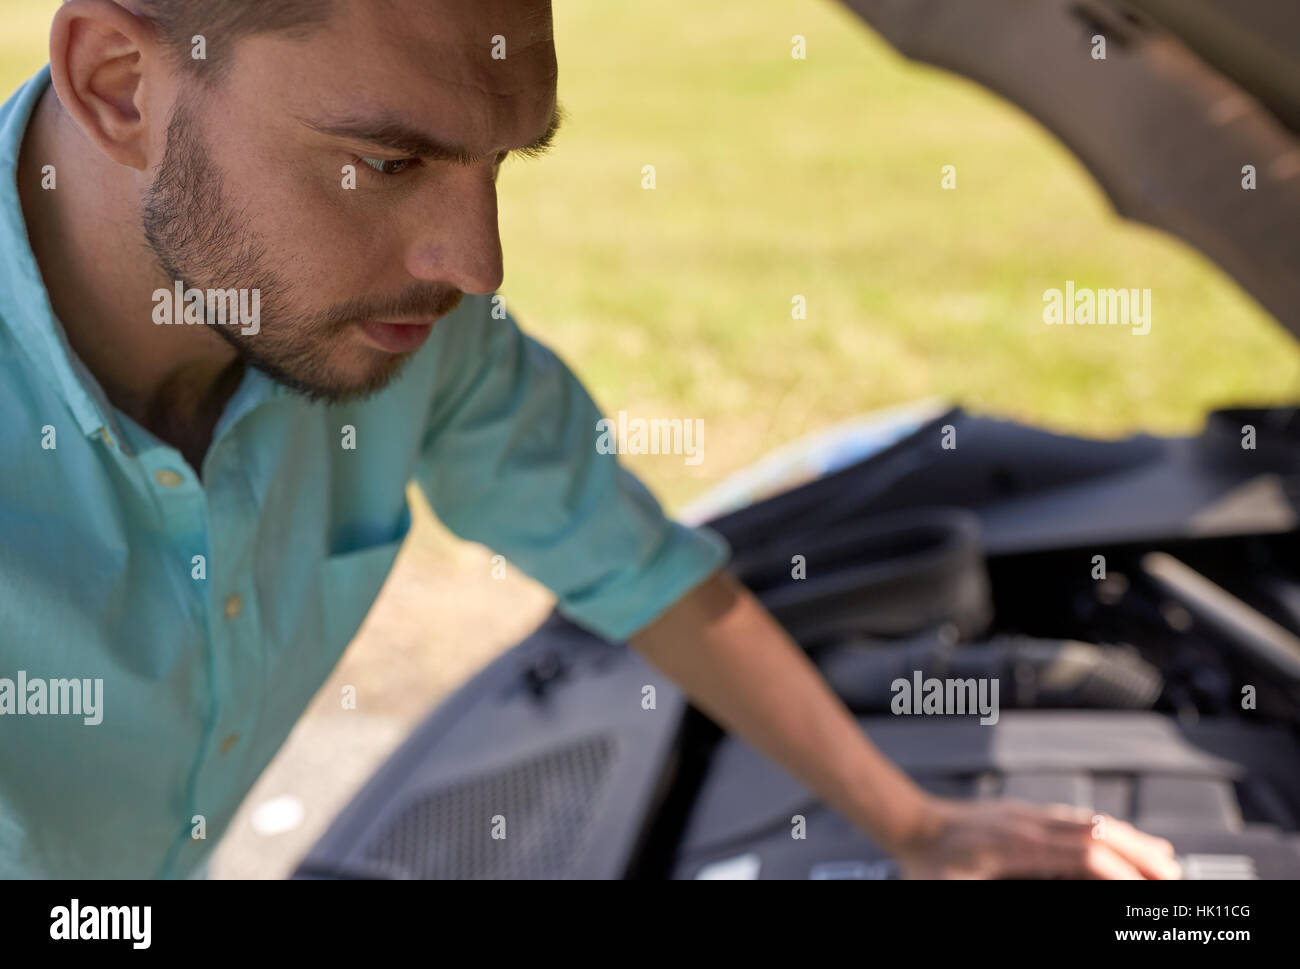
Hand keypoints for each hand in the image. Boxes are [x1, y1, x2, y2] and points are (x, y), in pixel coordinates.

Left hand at [893, 797, 1182, 879]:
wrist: (910, 823)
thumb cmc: (928, 866)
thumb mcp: (958, 893)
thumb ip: (1000, 892)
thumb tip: (1045, 882)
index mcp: (1015, 845)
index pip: (1083, 853)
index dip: (1119, 870)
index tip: (1144, 889)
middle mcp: (1027, 824)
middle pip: (1097, 832)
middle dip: (1140, 853)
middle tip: (1175, 877)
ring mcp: (1027, 816)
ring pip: (1091, 822)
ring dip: (1130, 840)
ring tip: (1165, 861)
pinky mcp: (1025, 816)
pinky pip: (1076, 820)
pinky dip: (1108, 831)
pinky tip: (1123, 841)